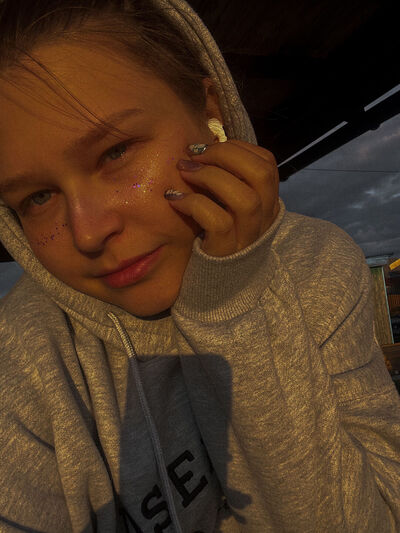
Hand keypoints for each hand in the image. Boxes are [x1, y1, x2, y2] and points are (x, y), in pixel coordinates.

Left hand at [167, 139, 279, 256]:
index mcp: (267, 204)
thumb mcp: (227, 209)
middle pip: (261, 175)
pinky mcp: (226, 253)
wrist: (214, 289)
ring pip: (244, 199)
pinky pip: (217, 222)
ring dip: (211, 177)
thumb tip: (203, 149)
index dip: (238, 148)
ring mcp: (247, 238)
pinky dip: (194, 203)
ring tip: (183, 172)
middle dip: (226, 155)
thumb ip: (226, 182)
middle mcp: (264, 220)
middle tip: (194, 154)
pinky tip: (174, 198)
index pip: (267, 164)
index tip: (210, 146)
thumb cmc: (214, 239)